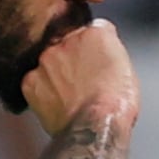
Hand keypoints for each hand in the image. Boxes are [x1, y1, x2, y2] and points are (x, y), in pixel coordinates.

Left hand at [22, 19, 138, 134]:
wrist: (94, 127)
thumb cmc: (114, 105)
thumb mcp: (127, 69)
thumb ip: (111, 50)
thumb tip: (104, 50)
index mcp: (95, 34)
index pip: (91, 31)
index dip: (93, 50)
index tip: (94, 63)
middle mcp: (67, 41)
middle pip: (66, 45)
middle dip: (72, 60)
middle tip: (83, 82)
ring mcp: (46, 61)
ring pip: (48, 64)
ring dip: (55, 75)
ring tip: (71, 97)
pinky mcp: (31, 81)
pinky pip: (34, 83)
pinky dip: (42, 92)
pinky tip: (58, 103)